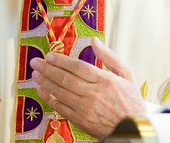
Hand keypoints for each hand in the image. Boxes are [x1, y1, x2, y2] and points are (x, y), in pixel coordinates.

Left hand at [29, 37, 145, 138]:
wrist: (134, 129)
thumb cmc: (130, 100)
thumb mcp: (126, 74)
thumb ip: (109, 57)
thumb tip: (94, 41)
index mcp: (105, 80)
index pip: (78, 67)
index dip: (62, 61)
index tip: (49, 55)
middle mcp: (93, 94)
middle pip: (66, 78)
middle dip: (47, 69)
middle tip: (35, 62)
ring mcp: (86, 108)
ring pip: (61, 92)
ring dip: (45, 82)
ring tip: (35, 74)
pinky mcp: (81, 120)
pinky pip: (61, 107)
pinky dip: (49, 98)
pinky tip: (41, 90)